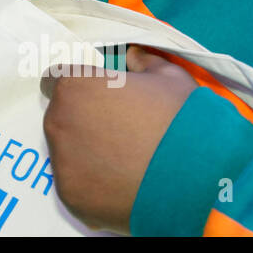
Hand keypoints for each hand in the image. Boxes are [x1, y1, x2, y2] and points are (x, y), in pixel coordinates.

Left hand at [42, 47, 196, 232]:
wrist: (195, 177)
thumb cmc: (180, 118)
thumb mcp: (170, 78)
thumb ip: (144, 62)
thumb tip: (132, 56)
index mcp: (75, 86)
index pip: (57, 79)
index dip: (78, 87)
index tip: (96, 97)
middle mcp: (58, 121)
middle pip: (61, 117)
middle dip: (82, 121)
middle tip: (117, 133)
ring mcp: (62, 162)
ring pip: (66, 152)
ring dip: (86, 153)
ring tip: (123, 162)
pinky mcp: (70, 196)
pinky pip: (76, 184)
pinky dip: (93, 185)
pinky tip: (121, 185)